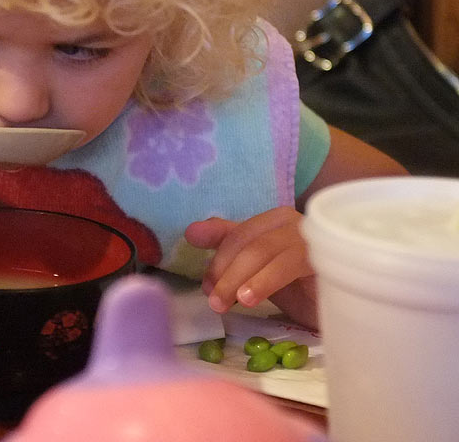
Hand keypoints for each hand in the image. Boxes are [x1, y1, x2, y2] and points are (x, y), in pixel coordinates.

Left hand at [185, 206, 317, 328]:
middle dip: (224, 272)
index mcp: (273, 221)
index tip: (205, 286)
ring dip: (237, 279)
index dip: (217, 260)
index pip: (236, 234)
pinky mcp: (323, 256)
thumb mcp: (257, 269)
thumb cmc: (299, 290)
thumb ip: (227, 248)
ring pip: (261, 251)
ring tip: (224, 304)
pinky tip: (249, 299)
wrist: (344, 314)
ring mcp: (309, 236)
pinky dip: (263, 281)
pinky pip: (286, 265)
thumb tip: (191, 232)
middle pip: (246, 242)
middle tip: (213, 301)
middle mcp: (291, 222)